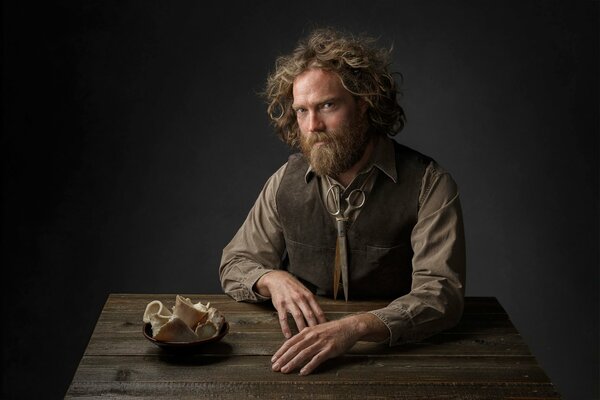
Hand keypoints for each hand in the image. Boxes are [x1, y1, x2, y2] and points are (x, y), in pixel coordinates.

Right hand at [255, 270, 326, 337]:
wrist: (278, 279)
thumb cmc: (294, 288)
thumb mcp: (305, 292)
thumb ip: (312, 304)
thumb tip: (322, 318)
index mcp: (308, 296)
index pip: (318, 311)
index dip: (323, 322)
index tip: (326, 331)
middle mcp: (300, 298)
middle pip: (309, 315)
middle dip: (314, 327)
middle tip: (317, 338)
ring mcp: (290, 301)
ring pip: (297, 316)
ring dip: (301, 328)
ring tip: (303, 338)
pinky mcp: (280, 304)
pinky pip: (283, 318)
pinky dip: (286, 327)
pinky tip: (288, 335)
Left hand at [271, 313, 388, 375]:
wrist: (349, 327)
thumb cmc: (332, 330)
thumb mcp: (316, 329)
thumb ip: (306, 337)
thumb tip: (294, 345)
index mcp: (307, 331)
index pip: (290, 342)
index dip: (281, 351)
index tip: (274, 359)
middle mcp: (312, 336)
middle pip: (294, 349)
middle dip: (283, 359)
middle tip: (275, 367)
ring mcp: (320, 343)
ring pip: (303, 354)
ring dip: (292, 363)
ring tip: (285, 370)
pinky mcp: (329, 349)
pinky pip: (317, 359)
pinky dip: (309, 366)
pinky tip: (303, 372)